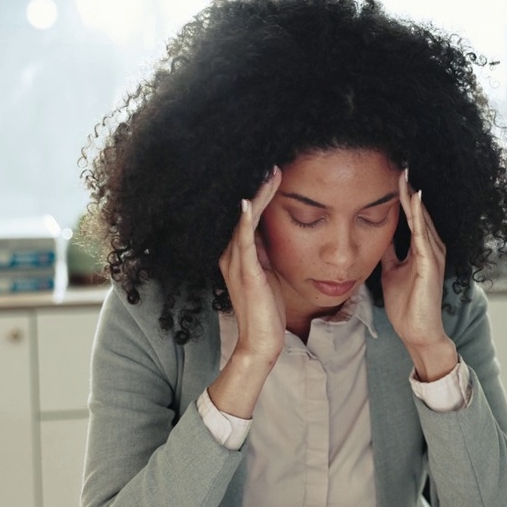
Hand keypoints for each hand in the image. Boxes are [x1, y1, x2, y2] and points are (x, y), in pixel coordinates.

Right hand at [218, 167, 284, 367]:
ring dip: (257, 196)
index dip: (260, 194)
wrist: (262, 343)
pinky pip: (243, 242)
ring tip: (269, 173)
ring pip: (244, 221)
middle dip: (258, 188)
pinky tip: (250, 203)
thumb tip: (274, 233)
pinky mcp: (246, 274)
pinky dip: (246, 221)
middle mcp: (232, 255)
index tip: (274, 172)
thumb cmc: (268, 311)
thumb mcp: (269, 275)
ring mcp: (237, 264)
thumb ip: (267, 253)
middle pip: (244, 213)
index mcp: (238, 255)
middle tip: (273, 163)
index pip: (248, 217)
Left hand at [381, 170, 458, 381]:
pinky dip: (418, 217)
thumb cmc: (406, 305)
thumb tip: (377, 235)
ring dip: (414, 197)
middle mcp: (432, 248)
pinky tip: (413, 200)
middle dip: (409, 190)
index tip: (393, 175)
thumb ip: (389, 253)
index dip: (403, 196)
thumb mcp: (391, 271)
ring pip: (422, 219)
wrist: (417, 332)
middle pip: (420, 212)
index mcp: (422, 248)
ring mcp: (433, 256)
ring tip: (405, 175)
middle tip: (400, 164)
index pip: (412, 215)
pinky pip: (423, 235)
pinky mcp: (430, 265)